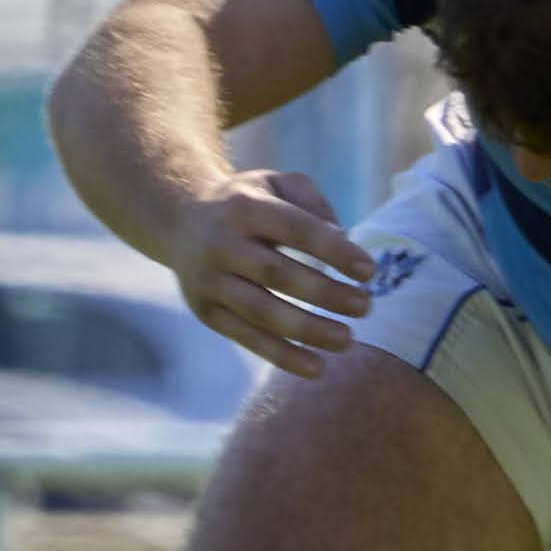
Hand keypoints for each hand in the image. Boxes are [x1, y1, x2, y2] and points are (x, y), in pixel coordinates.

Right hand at [171, 166, 377, 376]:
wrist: (180, 220)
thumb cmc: (248, 202)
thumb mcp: (276, 183)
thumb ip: (312, 201)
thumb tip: (342, 236)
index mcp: (244, 206)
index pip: (294, 228)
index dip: (333, 250)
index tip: (369, 271)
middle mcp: (221, 244)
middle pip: (276, 274)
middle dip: (325, 294)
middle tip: (366, 306)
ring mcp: (209, 281)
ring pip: (260, 312)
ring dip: (307, 330)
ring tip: (347, 341)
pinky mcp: (206, 312)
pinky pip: (246, 337)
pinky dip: (281, 356)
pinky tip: (316, 367)